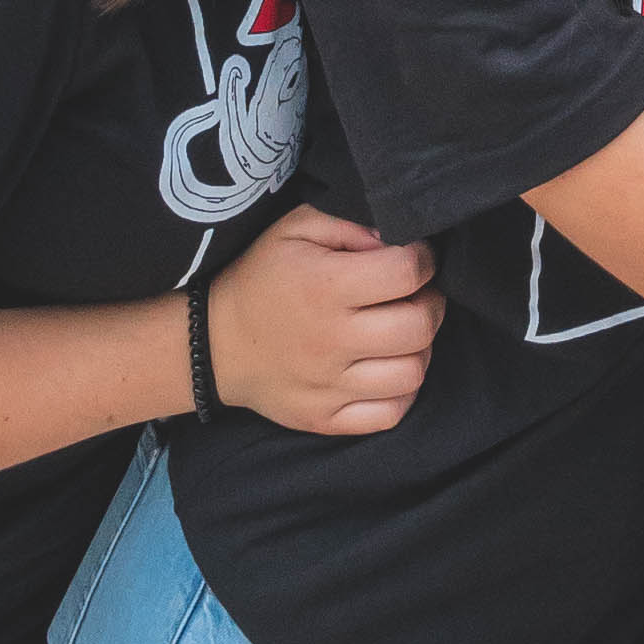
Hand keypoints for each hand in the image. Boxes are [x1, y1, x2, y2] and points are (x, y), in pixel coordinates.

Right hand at [203, 208, 443, 437]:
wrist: (212, 342)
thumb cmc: (261, 277)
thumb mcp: (295, 229)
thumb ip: (350, 223)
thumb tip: (395, 238)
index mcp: (325, 288)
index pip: (407, 272)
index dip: (424, 258)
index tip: (414, 257)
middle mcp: (330, 341)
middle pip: (419, 326)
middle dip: (432, 303)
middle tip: (417, 295)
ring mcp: (328, 387)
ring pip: (411, 373)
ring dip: (420, 348)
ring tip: (403, 331)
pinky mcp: (323, 419)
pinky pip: (389, 414)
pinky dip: (402, 391)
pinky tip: (389, 367)